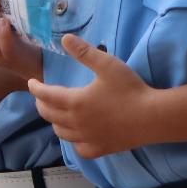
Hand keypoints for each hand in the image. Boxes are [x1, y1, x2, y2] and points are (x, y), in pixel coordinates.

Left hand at [29, 35, 163, 158]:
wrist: (155, 117)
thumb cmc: (131, 89)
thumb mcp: (108, 65)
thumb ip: (85, 52)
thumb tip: (65, 38)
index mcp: (74, 102)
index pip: (45, 95)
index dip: (35, 88)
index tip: (31, 83)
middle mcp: (76, 123)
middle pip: (49, 115)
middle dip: (42, 104)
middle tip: (42, 97)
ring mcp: (88, 138)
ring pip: (61, 133)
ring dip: (55, 122)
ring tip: (57, 114)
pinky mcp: (101, 149)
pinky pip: (80, 149)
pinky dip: (74, 142)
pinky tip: (77, 136)